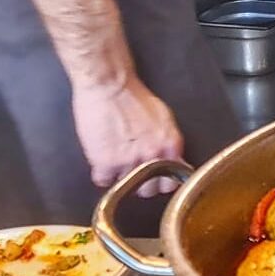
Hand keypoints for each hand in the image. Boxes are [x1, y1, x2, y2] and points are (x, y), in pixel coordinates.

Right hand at [71, 76, 183, 194]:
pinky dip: (101, 173)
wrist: (110, 85)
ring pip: (124, 186)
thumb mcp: (163, 119)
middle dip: (139, 183)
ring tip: (114, 155)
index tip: (155, 180)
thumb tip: (174, 161)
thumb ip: (168, 143)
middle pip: (148, 190)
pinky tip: (102, 157)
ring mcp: (130, 161)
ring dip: (118, 175)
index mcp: (170, 145)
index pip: (172, 182)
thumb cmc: (133, 96)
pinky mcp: (106, 163)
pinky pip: (103, 181)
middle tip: (131, 168)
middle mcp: (153, 156)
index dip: (161, 182)